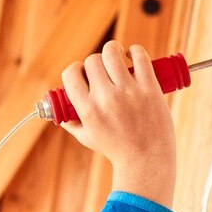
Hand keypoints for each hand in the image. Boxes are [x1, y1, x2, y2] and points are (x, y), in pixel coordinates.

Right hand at [59, 41, 176, 206]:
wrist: (147, 160)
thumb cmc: (116, 150)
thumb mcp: (88, 139)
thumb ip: (72, 123)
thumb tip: (61, 112)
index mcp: (88, 110)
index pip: (71, 73)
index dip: (75, 69)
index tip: (83, 72)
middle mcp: (106, 98)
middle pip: (92, 60)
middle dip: (95, 62)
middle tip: (103, 69)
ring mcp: (129, 92)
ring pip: (113, 52)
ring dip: (113, 51)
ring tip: (117, 56)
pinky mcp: (149, 88)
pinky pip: (140, 56)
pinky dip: (135, 51)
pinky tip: (132, 56)